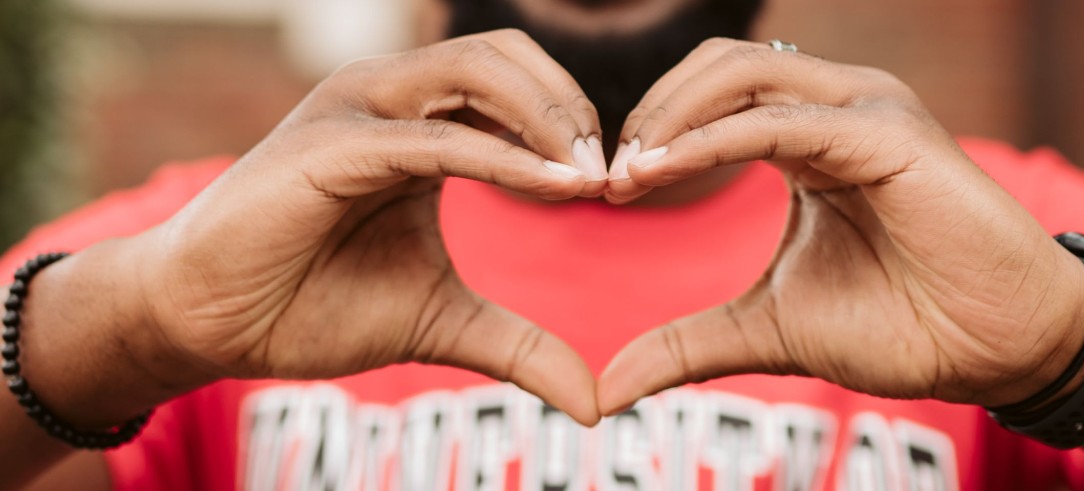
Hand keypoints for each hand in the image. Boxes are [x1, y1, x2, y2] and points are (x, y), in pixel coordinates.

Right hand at [132, 30, 605, 424]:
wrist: (211, 324)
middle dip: (572, 106)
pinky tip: (554, 188)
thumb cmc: (313, 306)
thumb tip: (596, 400)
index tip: (619, 184)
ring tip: (588, 177)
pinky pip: (436, 137)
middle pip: (506, 55)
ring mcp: (357, 112)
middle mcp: (390, 99)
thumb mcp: (444, 321)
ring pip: (476, 72)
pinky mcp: (332, 146)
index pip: (518, 83)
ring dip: (548, 117)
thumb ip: (521, 345)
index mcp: (419, 122)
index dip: (575, 124)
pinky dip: (502, 157)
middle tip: (614, 173)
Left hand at [598, 39, 1083, 413]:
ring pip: (741, 73)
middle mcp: (838, 106)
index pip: (712, 96)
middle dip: (650, 112)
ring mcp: (866, 109)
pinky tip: (661, 172)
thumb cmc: (902, 325)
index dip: (651, 132)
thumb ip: (689, 342)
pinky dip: (711, 141)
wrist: (997, 348)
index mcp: (812, 136)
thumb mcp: (768, 328)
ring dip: (670, 116)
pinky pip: (777, 120)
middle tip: (606, 176)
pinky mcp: (886, 132)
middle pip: (718, 66)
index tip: (604, 189)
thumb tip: (609, 387)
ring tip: (626, 173)